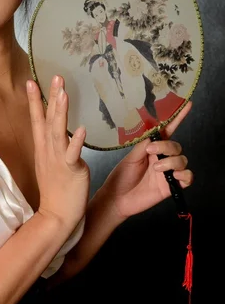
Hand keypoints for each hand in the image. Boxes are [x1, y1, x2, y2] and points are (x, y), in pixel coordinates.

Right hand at [26, 76, 89, 232]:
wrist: (56, 216)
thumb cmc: (56, 191)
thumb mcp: (52, 164)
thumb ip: (56, 147)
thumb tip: (64, 133)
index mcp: (44, 148)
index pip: (37, 119)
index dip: (35, 100)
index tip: (32, 81)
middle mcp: (48, 151)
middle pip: (47, 119)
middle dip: (50, 97)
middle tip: (55, 76)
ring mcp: (58, 160)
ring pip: (58, 132)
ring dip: (60, 112)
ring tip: (63, 93)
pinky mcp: (70, 170)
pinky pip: (73, 154)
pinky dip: (76, 141)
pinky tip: (81, 129)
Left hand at [97, 102, 193, 219]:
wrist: (117, 199)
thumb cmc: (121, 177)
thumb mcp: (130, 157)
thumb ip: (143, 145)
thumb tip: (154, 133)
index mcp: (151, 148)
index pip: (167, 131)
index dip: (177, 118)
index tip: (187, 104)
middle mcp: (161, 158)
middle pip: (175, 146)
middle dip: (166, 147)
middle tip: (151, 152)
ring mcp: (167, 172)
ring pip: (182, 160)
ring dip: (171, 162)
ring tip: (156, 168)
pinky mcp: (170, 186)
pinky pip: (187, 177)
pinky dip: (184, 175)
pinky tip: (174, 176)